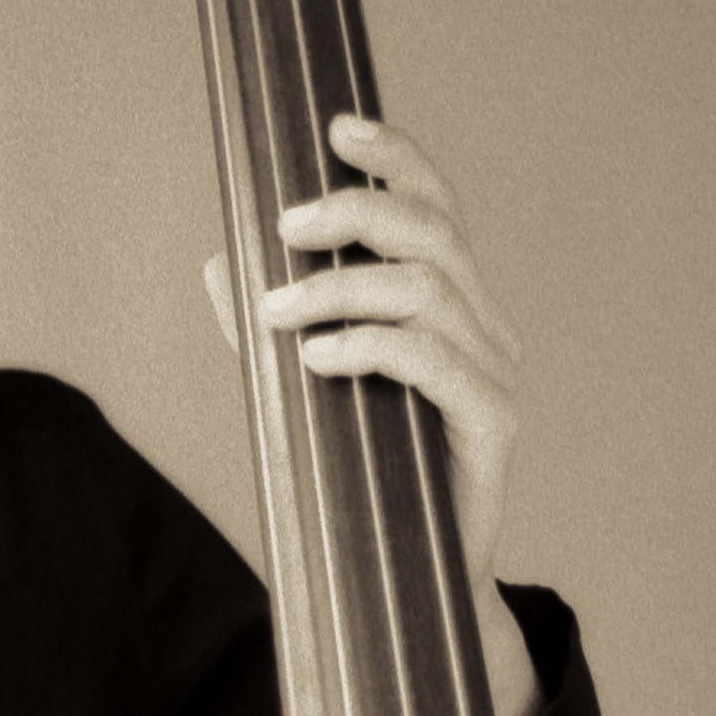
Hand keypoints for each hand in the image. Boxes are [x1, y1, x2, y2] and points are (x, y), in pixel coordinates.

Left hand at [202, 109, 538, 715]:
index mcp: (449, 304)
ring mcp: (496, 372)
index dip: (393, 157)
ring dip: (337, 286)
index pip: (434, 204)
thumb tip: (219, 262)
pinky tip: (314, 358)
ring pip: (425, 287)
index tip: (333, 127)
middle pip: (432, 229)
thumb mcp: (303, 393)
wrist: (405, 589)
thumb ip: (270, 331)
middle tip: (280, 224)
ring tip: (271, 310)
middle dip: (352, 212)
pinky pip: (432, 359)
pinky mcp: (494, 423)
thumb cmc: (356, 485)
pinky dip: (368, 346)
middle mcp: (485, 325)